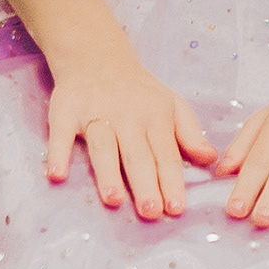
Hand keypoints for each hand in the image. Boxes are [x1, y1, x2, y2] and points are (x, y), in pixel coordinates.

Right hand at [42, 47, 216, 219]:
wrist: (95, 55)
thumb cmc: (138, 91)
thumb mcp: (171, 104)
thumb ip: (189, 133)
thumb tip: (211, 159)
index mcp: (155, 116)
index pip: (166, 153)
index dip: (171, 180)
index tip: (176, 209)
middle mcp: (126, 115)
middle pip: (137, 154)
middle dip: (145, 183)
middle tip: (151, 212)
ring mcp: (95, 113)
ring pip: (103, 146)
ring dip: (107, 172)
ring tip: (113, 200)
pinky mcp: (65, 112)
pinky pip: (61, 135)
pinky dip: (59, 153)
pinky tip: (57, 175)